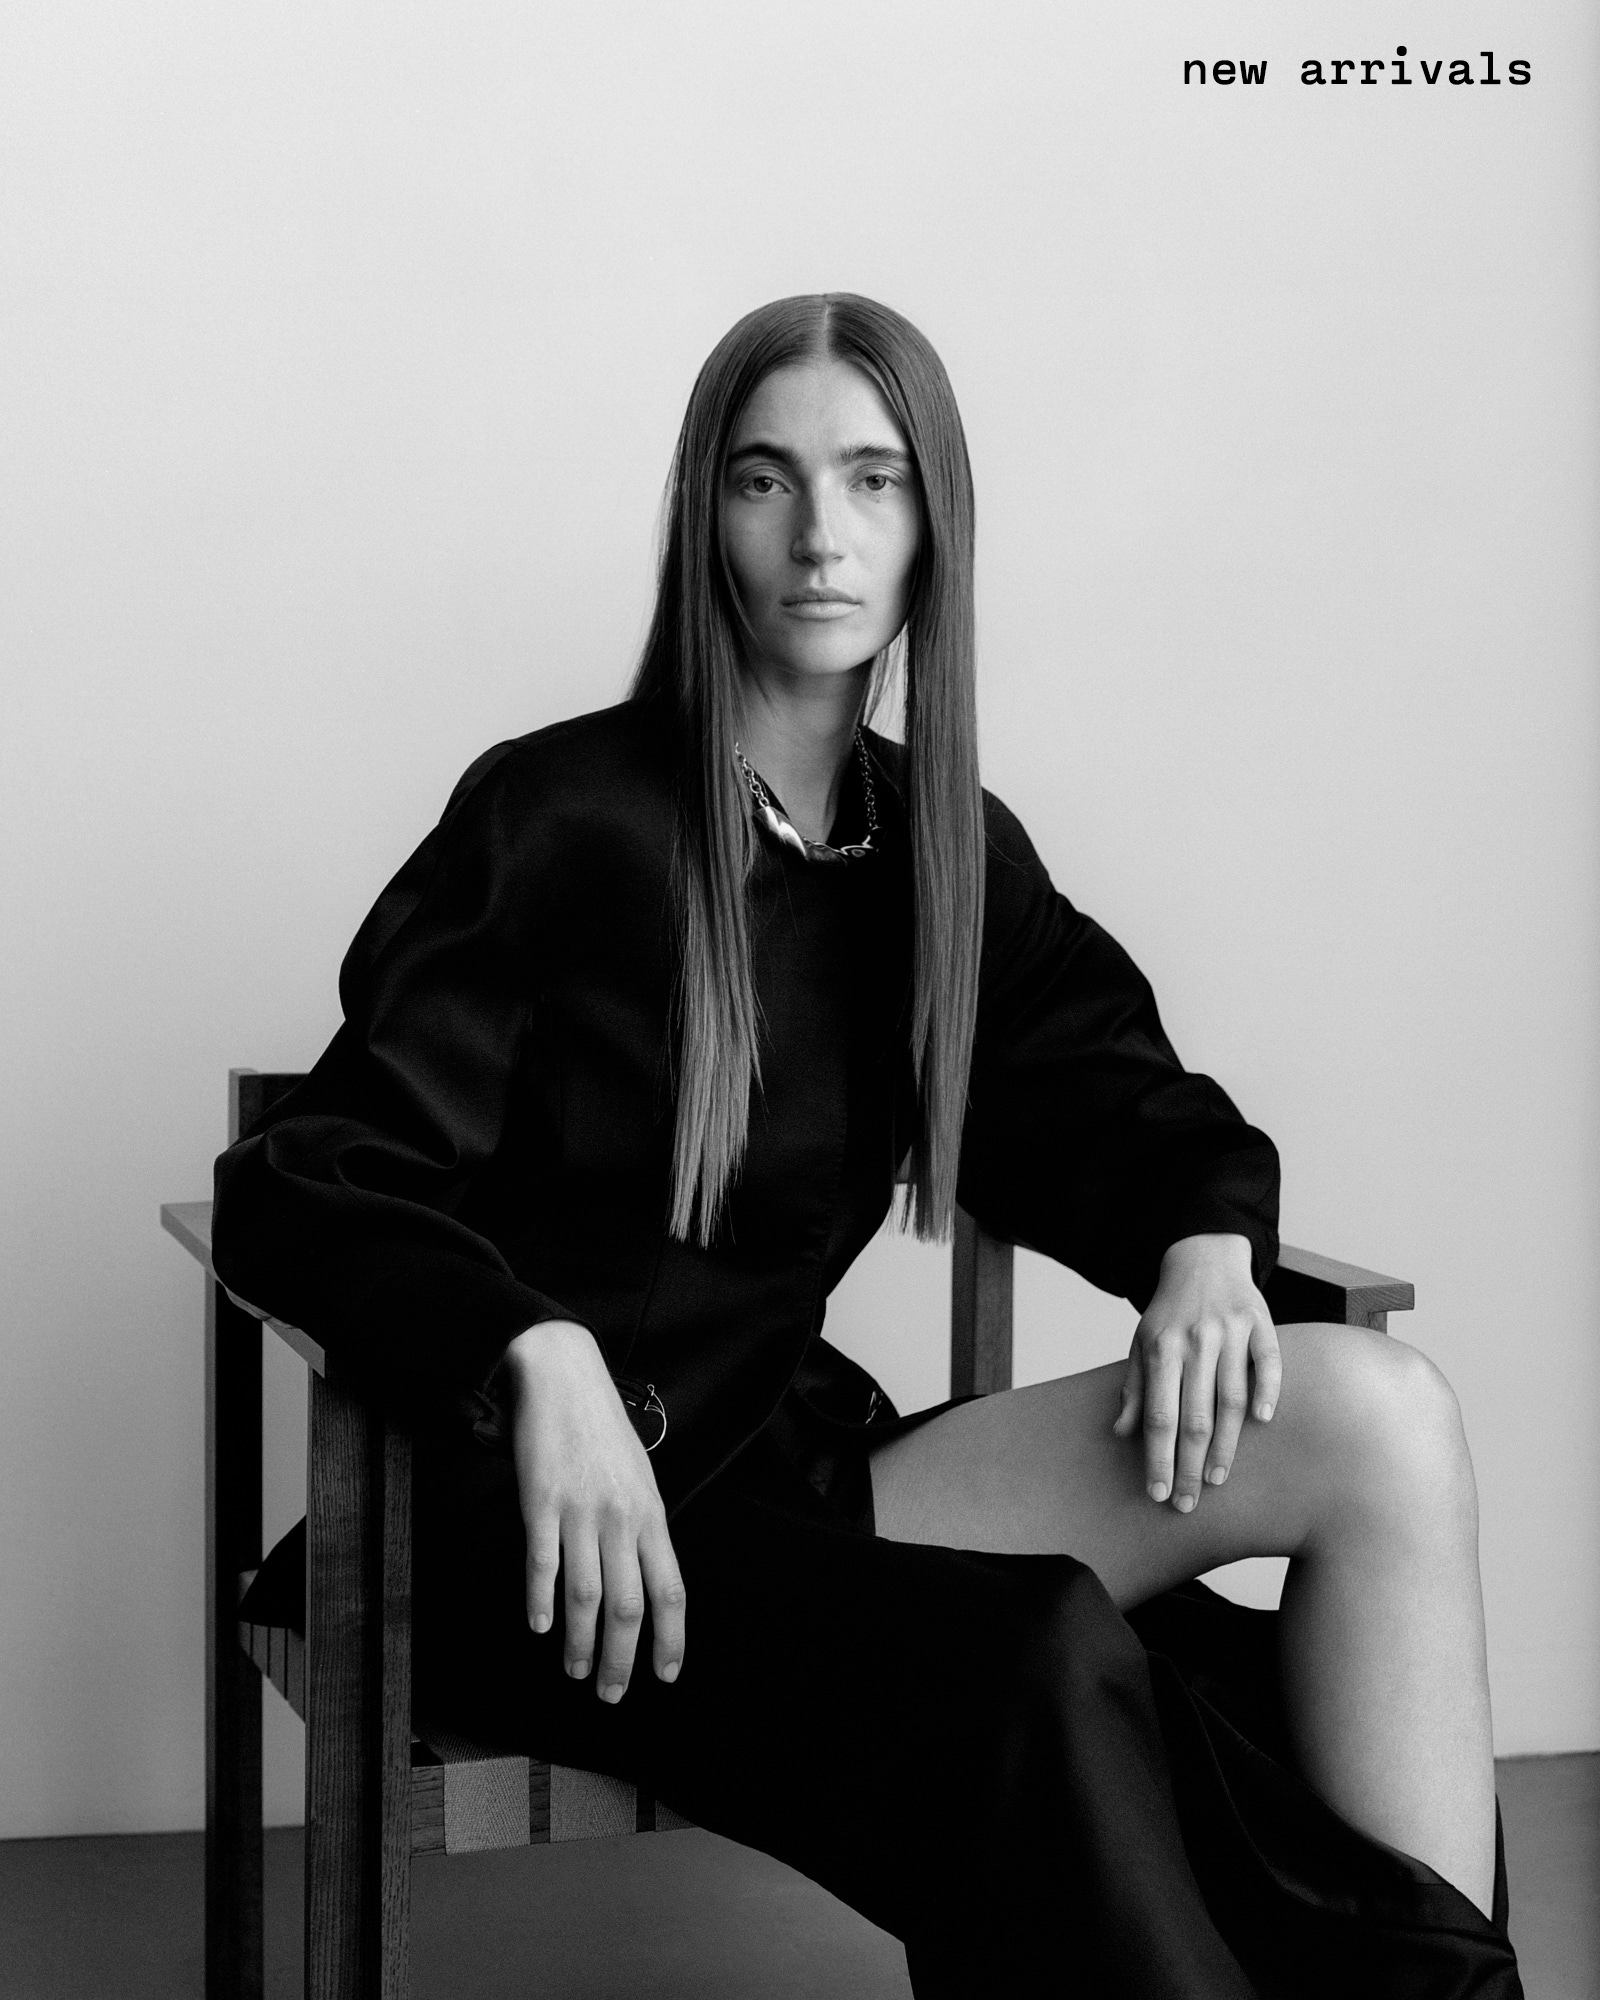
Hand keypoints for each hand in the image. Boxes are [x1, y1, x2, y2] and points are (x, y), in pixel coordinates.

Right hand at [503, 1321, 685, 1700]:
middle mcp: (621, 1517)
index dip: (671, 1639)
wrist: (564, 1374)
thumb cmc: (602, 1428)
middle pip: (629, 1606)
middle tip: (612, 1695)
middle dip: (623, 1660)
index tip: (666, 1676)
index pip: (671, 1590)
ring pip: (586, 1596)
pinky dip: (540, 1600)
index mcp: (650, 1513)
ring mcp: (580, 1510)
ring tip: (576, 1672)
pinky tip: (539, 1626)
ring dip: (582, 1643)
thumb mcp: (639, 1476)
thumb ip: (643, 1527)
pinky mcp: (540, 1501)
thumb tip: (646, 1579)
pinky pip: (542, 1562)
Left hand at [1111, 1234, 1280, 1512]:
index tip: (1157, 1493)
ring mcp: (1230, 1331)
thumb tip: (1121, 1432)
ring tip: (1217, 1479)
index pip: (1159, 1415)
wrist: (1202, 1257)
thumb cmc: (1170, 1311)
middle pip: (1194, 1415)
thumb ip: (1135, 1387)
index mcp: (1161, 1348)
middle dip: (1189, 1465)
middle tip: (1188, 1503)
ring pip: (1232, 1397)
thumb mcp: (1142, 1342)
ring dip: (1226, 1444)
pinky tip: (1263, 1422)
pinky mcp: (1261, 1322)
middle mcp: (1195, 1341)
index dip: (1158, 1458)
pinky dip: (1268, 1391)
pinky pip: (1267, 1362)